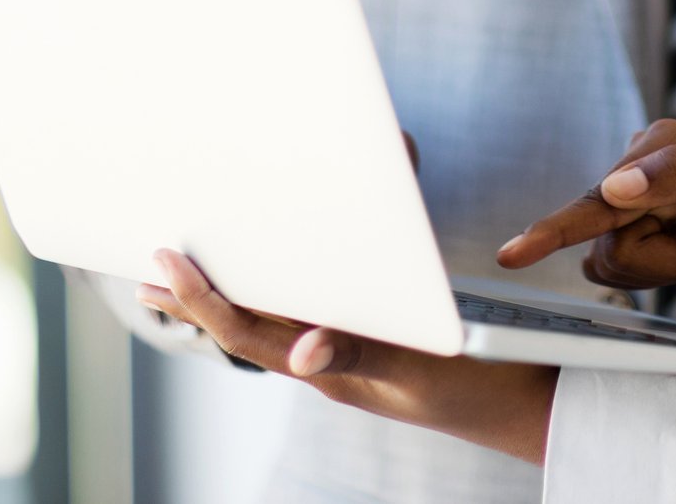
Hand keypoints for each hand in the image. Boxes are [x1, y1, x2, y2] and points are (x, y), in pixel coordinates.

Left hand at [136, 251, 554, 465]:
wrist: (526, 408)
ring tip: (184, 284)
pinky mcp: (374, 350)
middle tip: (148, 276)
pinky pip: (312, 321)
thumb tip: (305, 350)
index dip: (203, 301)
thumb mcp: (421, 367)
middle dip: (196, 302)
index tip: (166, 268)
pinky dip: (282, 297)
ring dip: (228, 301)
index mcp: (332, 367)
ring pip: (274, 326)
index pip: (251, 333)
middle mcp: (331, 363)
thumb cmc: (477, 387)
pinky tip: (278, 291)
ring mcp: (351, 359)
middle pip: (248, 329)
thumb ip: (364, 354)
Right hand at [495, 120, 675, 344]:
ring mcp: (639, 204)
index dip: (558, 231)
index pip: (601, 198)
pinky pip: (631, 271)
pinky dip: (673, 271)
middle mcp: (639, 172)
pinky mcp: (645, 232)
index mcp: (657, 145)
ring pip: (616, 262)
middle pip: (610, 240)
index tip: (511, 256)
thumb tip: (615, 185)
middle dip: (669, 259)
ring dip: (674, 267)